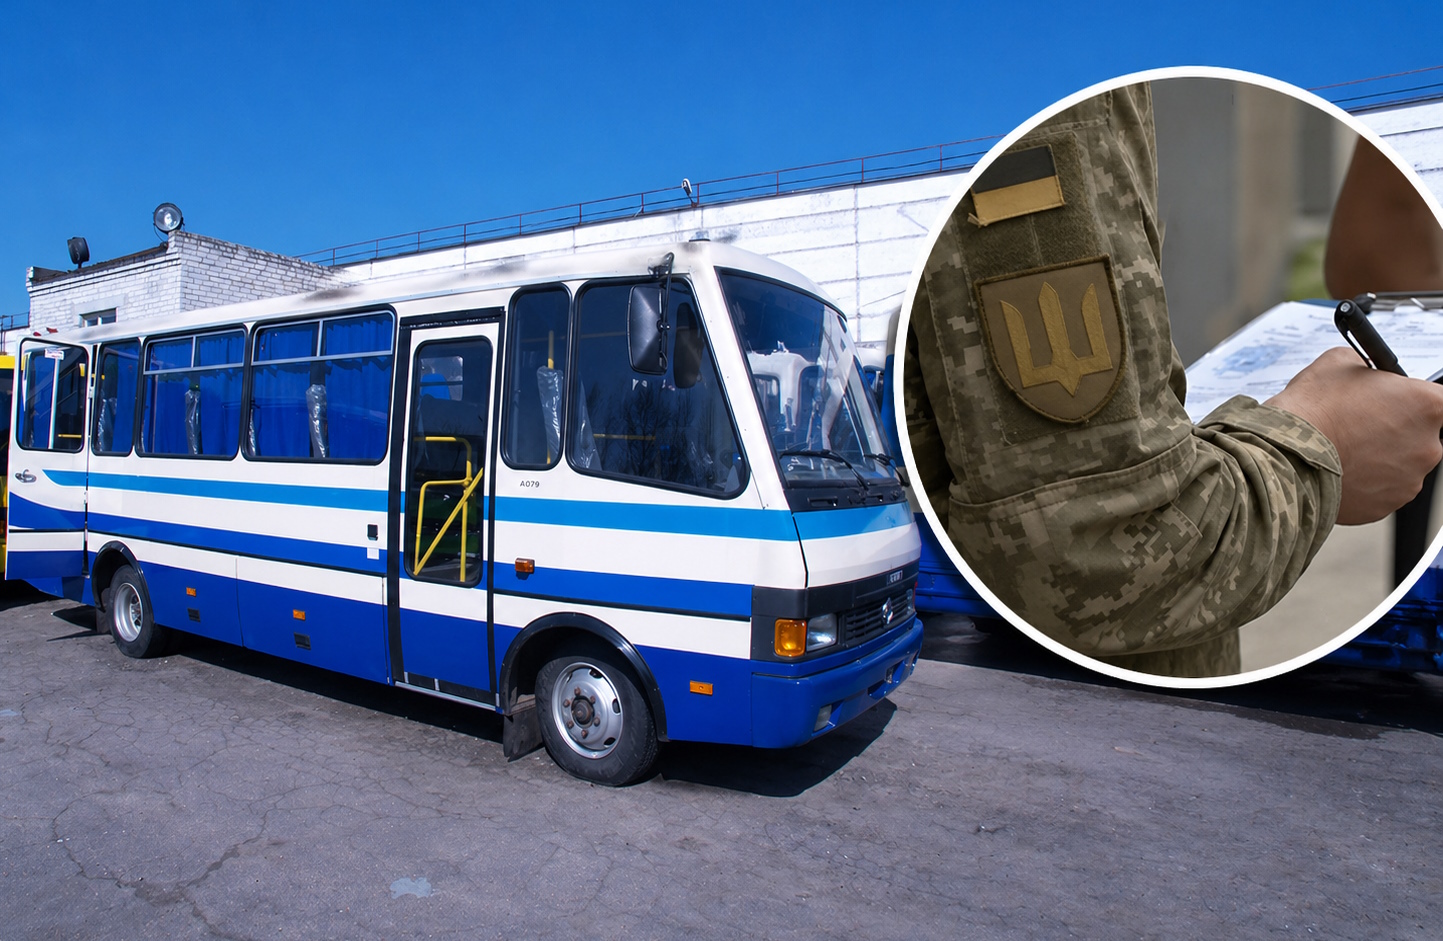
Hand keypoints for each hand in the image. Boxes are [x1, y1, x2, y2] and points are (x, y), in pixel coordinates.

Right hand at [1266, 346, 1442, 524]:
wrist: (1284, 458)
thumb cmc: (1312, 412)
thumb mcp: (1339, 361)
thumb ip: (1365, 366)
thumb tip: (1364, 372)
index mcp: (1427, 405)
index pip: (1436, 399)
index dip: (1408, 399)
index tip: (1393, 401)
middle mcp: (1428, 446)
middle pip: (1419, 434)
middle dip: (1393, 429)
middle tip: (1358, 423)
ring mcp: (1409, 480)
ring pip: (1399, 464)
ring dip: (1378, 456)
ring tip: (1342, 448)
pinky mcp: (1386, 506)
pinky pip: (1381, 489)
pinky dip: (1364, 481)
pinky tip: (1339, 468)